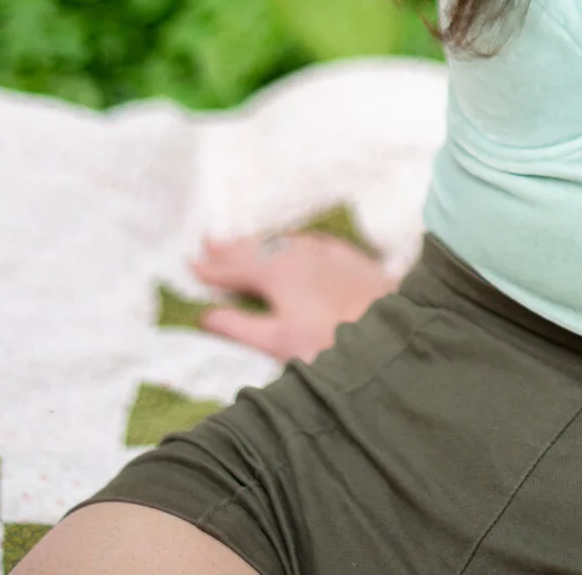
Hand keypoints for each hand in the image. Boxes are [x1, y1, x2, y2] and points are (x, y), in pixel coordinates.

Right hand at [186, 231, 396, 362]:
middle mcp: (298, 256)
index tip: (189, 265)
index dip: (212, 269)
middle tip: (208, 242)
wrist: (391, 327)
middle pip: (258, 249)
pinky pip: (312, 241)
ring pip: (284, 241)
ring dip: (260, 242)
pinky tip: (296, 242)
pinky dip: (293, 240)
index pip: (236, 270)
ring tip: (244, 241)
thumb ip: (240, 327)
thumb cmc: (330, 340)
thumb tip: (204, 316)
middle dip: (231, 248)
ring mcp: (326, 253)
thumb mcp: (278, 341)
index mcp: (276, 274)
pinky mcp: (349, 257)